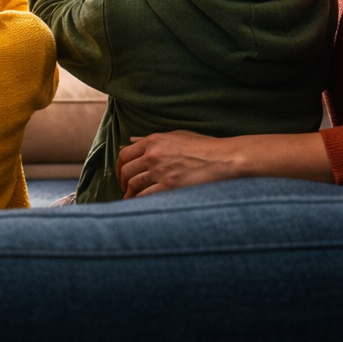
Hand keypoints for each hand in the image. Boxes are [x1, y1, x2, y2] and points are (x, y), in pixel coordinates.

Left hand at [115, 130, 243, 197]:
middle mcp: (153, 155)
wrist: (223, 158)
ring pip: (133, 185)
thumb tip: (132, 140)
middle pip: (126, 170)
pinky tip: (140, 206)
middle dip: (122, 181)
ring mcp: (160, 171)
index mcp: (153, 141)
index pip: (124, 154)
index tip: (122, 174)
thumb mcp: (176, 135)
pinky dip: (140, 202)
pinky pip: (145, 197)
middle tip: (124, 188)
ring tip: (130, 199)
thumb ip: (151, 139)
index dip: (120, 166)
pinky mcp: (169, 187)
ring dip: (129, 194)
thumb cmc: (203, 146)